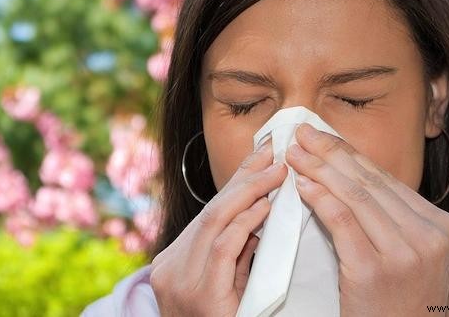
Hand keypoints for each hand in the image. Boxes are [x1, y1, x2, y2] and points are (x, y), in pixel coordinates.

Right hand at [150, 139, 287, 316]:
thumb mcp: (225, 283)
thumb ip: (237, 252)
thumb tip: (261, 212)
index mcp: (175, 261)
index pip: (209, 212)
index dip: (236, 181)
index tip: (261, 156)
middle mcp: (171, 267)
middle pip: (211, 210)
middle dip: (244, 177)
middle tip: (272, 152)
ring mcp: (181, 281)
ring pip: (215, 221)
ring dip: (249, 192)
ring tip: (276, 172)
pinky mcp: (200, 295)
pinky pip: (224, 248)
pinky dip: (245, 223)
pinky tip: (265, 206)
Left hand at [285, 123, 448, 316]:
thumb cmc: (397, 297)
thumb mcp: (408, 251)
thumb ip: (388, 215)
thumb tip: (343, 168)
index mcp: (441, 224)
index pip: (385, 178)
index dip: (348, 152)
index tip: (320, 135)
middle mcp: (429, 235)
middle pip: (369, 182)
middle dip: (330, 153)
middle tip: (301, 134)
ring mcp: (405, 254)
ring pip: (355, 196)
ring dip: (319, 169)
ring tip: (295, 154)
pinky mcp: (375, 271)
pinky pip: (342, 222)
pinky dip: (319, 198)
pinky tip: (301, 185)